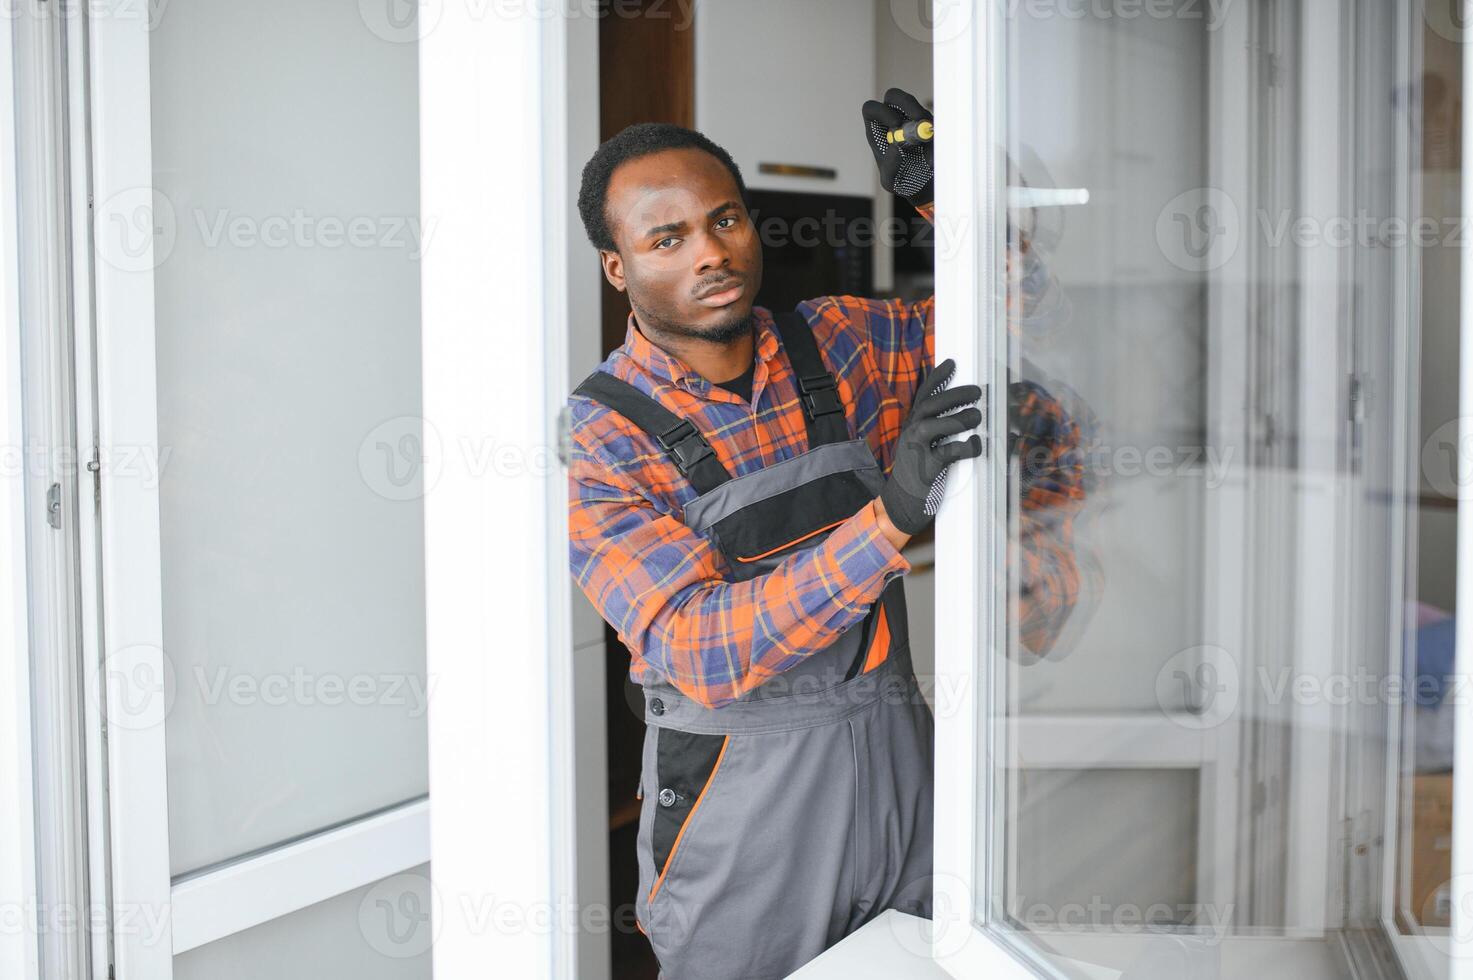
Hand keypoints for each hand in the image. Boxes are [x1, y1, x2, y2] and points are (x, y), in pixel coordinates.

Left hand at [861, 87, 934, 207]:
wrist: (923, 186)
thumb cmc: (900, 181)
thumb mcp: (891, 180)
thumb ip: (890, 166)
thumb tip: (896, 147)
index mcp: (877, 130)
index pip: (871, 109)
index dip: (881, 112)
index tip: (895, 124)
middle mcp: (894, 119)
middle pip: (894, 96)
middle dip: (906, 104)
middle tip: (918, 121)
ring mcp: (912, 119)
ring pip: (917, 107)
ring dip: (924, 122)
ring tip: (929, 144)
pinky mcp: (930, 123)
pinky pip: (935, 120)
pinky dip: (937, 135)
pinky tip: (936, 153)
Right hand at [878, 359, 983, 535]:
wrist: (898, 506)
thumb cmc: (916, 477)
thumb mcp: (920, 448)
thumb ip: (936, 433)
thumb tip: (968, 417)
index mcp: (911, 427)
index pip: (923, 396)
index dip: (937, 378)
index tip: (952, 363)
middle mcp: (911, 434)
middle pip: (930, 404)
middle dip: (955, 394)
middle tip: (977, 391)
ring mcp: (916, 451)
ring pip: (935, 425)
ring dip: (960, 418)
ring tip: (978, 415)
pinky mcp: (926, 470)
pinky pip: (948, 453)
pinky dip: (966, 446)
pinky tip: (976, 444)